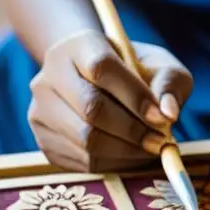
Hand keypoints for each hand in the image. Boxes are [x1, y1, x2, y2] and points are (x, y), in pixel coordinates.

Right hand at [27, 29, 193, 172]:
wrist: (94, 81)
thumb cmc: (133, 70)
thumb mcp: (159, 65)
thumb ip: (169, 82)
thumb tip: (168, 113)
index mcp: (77, 46)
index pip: (101, 68)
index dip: (134, 96)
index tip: (162, 117)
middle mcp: (49, 76)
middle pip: (91, 108)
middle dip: (133, 130)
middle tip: (161, 141)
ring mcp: (40, 111)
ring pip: (86, 140)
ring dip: (127, 151)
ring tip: (151, 148)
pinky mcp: (44, 141)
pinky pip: (83, 161)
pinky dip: (116, 164)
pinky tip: (134, 154)